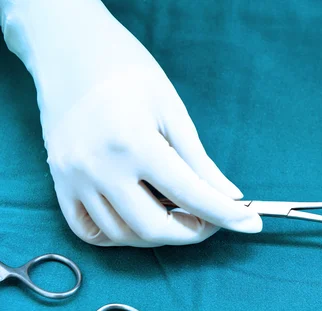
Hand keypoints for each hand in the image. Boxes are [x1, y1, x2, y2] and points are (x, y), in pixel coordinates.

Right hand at [0, 0, 261, 245]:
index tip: (251, 224)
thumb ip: (199, 161)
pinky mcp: (58, 183)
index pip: (190, 195)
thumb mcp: (172, 111)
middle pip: (154, 228)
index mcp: (133, 143)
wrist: (70, 51)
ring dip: (159, 235)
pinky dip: (121, 235)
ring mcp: (73, 179)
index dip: (226, 215)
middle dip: (193, 232)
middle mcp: (99, 168)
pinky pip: (88, 232)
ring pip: (123, 235)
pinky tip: (141, 219)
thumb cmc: (128, 72)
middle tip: (212, 219)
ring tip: (181, 215)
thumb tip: (229, 197)